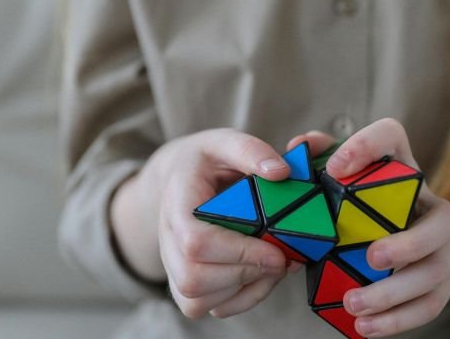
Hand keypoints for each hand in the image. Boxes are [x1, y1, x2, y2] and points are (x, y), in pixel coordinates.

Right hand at [114, 129, 300, 319]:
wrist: (180, 179)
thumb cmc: (206, 161)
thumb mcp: (225, 142)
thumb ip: (251, 151)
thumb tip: (280, 172)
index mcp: (176, 203)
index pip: (196, 242)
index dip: (239, 252)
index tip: (276, 251)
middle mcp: (167, 240)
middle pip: (195, 278)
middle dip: (247, 273)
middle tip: (283, 258)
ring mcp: (173, 266)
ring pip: (199, 300)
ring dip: (247, 288)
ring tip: (275, 264)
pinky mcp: (186, 285)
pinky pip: (210, 308)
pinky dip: (243, 299)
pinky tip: (262, 275)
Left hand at [288, 118, 449, 336]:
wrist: (410, 242)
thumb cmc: (364, 207)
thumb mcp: (342, 184)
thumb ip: (319, 162)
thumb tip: (299, 146)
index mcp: (401, 168)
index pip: (392, 136)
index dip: (367, 146)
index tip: (335, 168)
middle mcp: (430, 204)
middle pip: (445, 220)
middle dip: (411, 242)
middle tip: (372, 258)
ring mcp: (443, 247)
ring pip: (436, 269)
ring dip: (396, 291)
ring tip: (354, 304)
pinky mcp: (442, 282)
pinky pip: (431, 304)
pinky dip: (398, 320)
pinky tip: (365, 327)